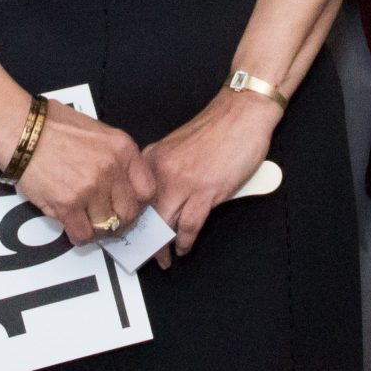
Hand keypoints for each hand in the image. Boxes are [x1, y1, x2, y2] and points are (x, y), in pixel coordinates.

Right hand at [13, 100, 152, 245]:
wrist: (20, 128)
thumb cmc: (52, 125)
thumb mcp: (96, 131)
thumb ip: (113, 156)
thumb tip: (121, 184)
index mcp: (122, 148)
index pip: (147, 189)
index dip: (138, 203)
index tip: (129, 207)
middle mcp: (111, 168)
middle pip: (129, 212)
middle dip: (118, 221)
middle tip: (107, 221)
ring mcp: (90, 187)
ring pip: (106, 226)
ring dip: (97, 229)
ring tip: (86, 221)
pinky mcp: (68, 203)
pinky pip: (83, 234)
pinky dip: (78, 235)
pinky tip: (72, 226)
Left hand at [140, 90, 277, 258]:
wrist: (241, 112)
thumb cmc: (216, 128)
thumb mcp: (177, 147)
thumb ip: (165, 170)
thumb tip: (159, 198)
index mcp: (152, 158)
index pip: (132, 196)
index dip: (130, 219)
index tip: (128, 233)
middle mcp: (163, 170)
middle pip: (145, 214)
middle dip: (142, 239)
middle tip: (141, 254)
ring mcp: (184, 182)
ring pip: (164, 224)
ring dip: (162, 246)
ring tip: (163, 258)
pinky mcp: (206, 190)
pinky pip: (190, 225)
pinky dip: (185, 241)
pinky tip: (184, 248)